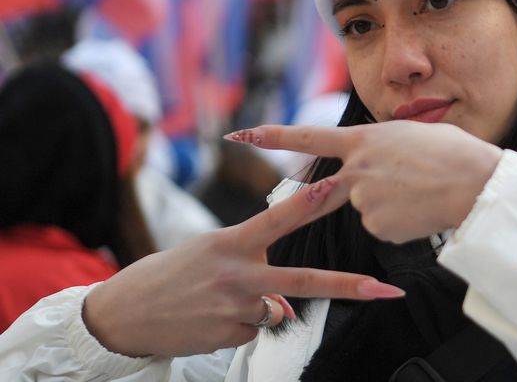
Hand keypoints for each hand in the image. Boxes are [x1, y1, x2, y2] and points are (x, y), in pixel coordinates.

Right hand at [83, 181, 403, 357]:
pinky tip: (209, 318)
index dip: (313, 201)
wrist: (124, 314)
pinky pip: (254, 329)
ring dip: (256, 307)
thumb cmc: (169, 274)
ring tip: (215, 300)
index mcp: (231, 243)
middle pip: (304, 280)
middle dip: (348, 286)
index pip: (279, 217)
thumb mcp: (208, 251)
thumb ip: (251, 264)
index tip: (341, 186)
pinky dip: (240, 324)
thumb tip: (286, 304)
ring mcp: (236, 310)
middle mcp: (238, 276)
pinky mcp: (231, 338)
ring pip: (274, 310)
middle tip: (385, 289)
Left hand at [226, 120, 501, 243]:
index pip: (308, 138)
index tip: (240, 133)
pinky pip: (380, 226)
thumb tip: (375, 159)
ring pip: (364, 209)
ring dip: (387, 205)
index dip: (271, 136)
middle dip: (328, 195)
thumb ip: (381, 145)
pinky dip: (397, 222)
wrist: (477, 184)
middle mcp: (356, 170)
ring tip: (420, 193)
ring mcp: (364, 200)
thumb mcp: (410, 133)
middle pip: (326, 189)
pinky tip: (419, 211)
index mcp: (363, 140)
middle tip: (363, 187)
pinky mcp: (377, 227)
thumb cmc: (452, 152)